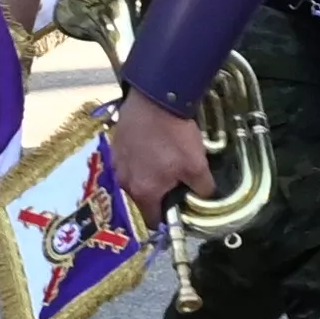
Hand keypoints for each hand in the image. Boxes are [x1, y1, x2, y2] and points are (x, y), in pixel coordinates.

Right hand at [109, 91, 211, 224]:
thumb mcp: (197, 165)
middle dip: (157, 194)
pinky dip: (138, 158)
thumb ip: (203, 188)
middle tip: (174, 180)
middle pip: (142, 199)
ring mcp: (117, 162)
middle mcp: (125, 182)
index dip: (166, 218)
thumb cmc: (174, 135)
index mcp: (144, 192)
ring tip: (162, 159)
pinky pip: (127, 160)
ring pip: (133, 178)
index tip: (177, 208)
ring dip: (146, 174)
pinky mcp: (115, 144)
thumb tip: (204, 196)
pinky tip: (150, 145)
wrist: (153, 98)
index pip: (152, 220)